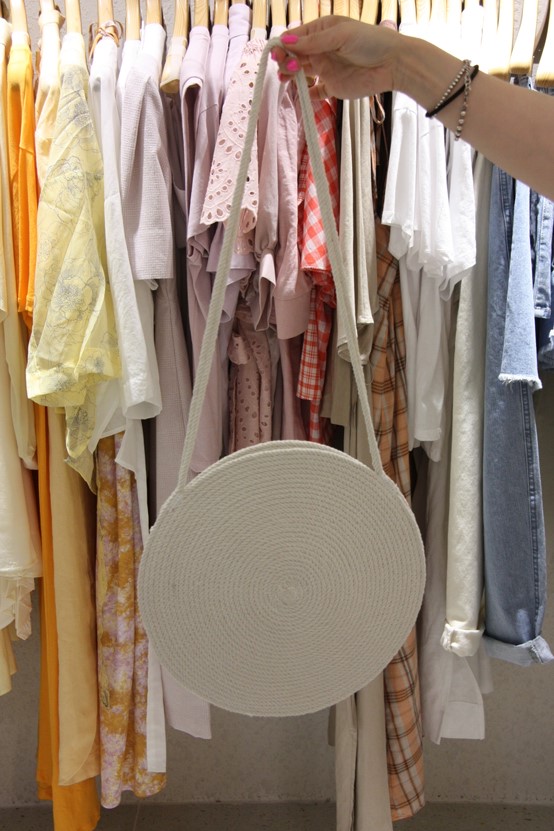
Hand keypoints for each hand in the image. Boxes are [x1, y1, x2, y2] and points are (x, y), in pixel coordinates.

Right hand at [270, 16, 400, 99]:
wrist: (392, 64)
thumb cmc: (370, 42)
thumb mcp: (340, 36)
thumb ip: (314, 42)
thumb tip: (286, 42)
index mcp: (322, 31)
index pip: (295, 38)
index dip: (283, 45)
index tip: (277, 54)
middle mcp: (321, 50)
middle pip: (295, 56)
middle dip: (285, 61)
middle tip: (286, 69)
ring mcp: (326, 69)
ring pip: (301, 74)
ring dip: (291, 76)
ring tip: (287, 79)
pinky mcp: (333, 88)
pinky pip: (316, 93)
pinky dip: (307, 95)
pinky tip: (302, 95)